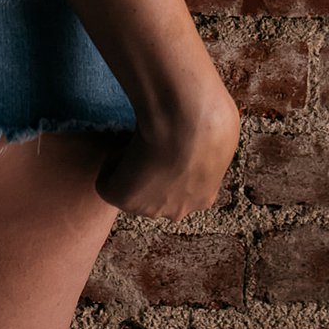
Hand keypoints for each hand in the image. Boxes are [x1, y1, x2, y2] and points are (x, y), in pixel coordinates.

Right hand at [94, 92, 239, 222]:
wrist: (187, 120)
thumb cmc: (211, 119)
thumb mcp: (222, 133)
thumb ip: (211, 148)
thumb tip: (205, 136)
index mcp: (205, 197)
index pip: (183, 187)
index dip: (174, 163)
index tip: (172, 141)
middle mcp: (178, 209)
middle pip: (159, 194)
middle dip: (154, 172)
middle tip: (152, 142)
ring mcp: (150, 208)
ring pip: (134, 191)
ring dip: (133, 169)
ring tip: (139, 140)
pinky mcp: (124, 199)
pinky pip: (107, 185)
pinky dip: (111, 164)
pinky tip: (124, 143)